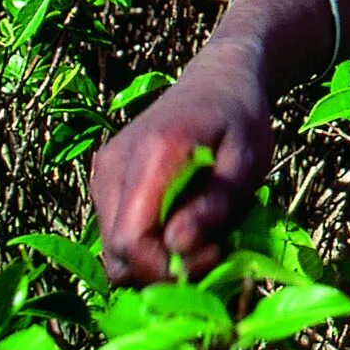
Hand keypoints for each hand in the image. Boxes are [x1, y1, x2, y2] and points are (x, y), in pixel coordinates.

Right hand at [90, 41, 272, 284]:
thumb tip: (178, 247)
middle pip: (116, 253)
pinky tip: (182, 223)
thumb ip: (216, 202)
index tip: (213, 256)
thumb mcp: (247, 159)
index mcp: (151, 157)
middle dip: (164, 270)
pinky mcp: (104, 180)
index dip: (167, 267)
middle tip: (214, 251)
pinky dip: (147, 244)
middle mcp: (113, 167)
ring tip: (200, 234)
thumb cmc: (240, 118)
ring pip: (113, 250)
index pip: (130, 240)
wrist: (218, 79)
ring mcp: (103, 173)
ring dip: (155, 259)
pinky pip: (116, 232)